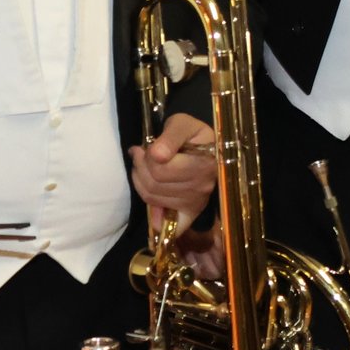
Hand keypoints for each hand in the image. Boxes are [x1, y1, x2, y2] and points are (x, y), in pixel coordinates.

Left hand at [130, 113, 218, 233]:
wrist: (208, 146)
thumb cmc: (193, 135)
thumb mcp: (182, 124)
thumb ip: (170, 136)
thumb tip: (157, 155)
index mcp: (203, 163)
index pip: (161, 168)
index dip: (146, 156)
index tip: (144, 148)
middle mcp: (203, 186)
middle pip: (154, 184)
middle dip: (140, 168)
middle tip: (140, 156)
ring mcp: (197, 201)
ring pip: (153, 198)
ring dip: (141, 183)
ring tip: (145, 169)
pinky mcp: (191, 212)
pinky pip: (169, 225)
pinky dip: (158, 219)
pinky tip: (155, 208)